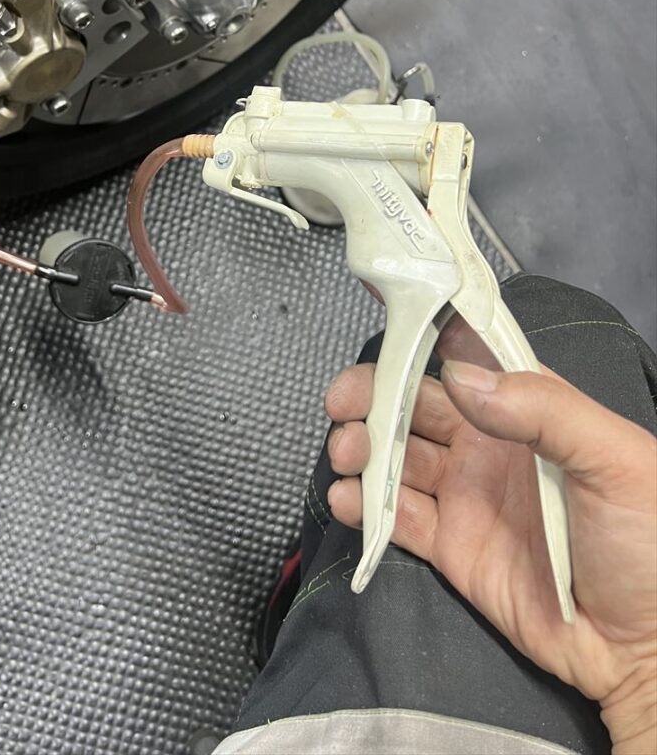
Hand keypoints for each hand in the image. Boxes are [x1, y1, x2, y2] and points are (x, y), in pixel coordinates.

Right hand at [324, 317, 656, 752]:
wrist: (648, 649)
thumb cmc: (650, 540)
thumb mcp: (614, 460)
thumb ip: (543, 409)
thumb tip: (459, 376)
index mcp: (530, 411)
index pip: (471, 358)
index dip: (428, 335)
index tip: (386, 318)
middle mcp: (489, 445)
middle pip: (416, 404)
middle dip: (373, 395)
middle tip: (342, 402)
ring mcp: (466, 496)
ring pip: (397, 457)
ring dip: (362, 447)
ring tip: (346, 454)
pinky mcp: (450, 548)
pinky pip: (396, 518)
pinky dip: (363, 504)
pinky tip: (347, 498)